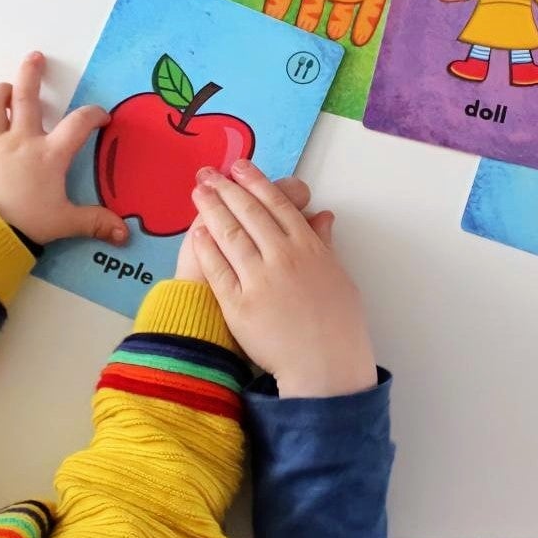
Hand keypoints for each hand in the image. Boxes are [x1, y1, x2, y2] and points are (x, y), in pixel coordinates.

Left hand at [0, 52, 127, 245]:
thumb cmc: (28, 222)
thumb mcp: (66, 223)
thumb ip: (95, 223)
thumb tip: (125, 235)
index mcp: (50, 154)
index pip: (78, 124)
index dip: (93, 115)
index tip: (102, 117)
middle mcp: (22, 141)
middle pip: (26, 98)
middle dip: (32, 74)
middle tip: (35, 57)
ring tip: (5, 87)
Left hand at [188, 160, 375, 397]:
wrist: (326, 369)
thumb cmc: (338, 325)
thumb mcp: (339, 277)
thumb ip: (324, 244)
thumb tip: (322, 215)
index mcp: (309, 248)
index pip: (277, 205)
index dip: (256, 183)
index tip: (240, 167)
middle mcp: (283, 257)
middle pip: (249, 214)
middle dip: (227, 188)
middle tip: (208, 173)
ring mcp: (260, 280)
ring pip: (231, 236)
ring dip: (212, 210)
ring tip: (198, 192)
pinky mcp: (240, 305)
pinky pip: (219, 271)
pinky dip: (208, 249)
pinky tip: (198, 233)